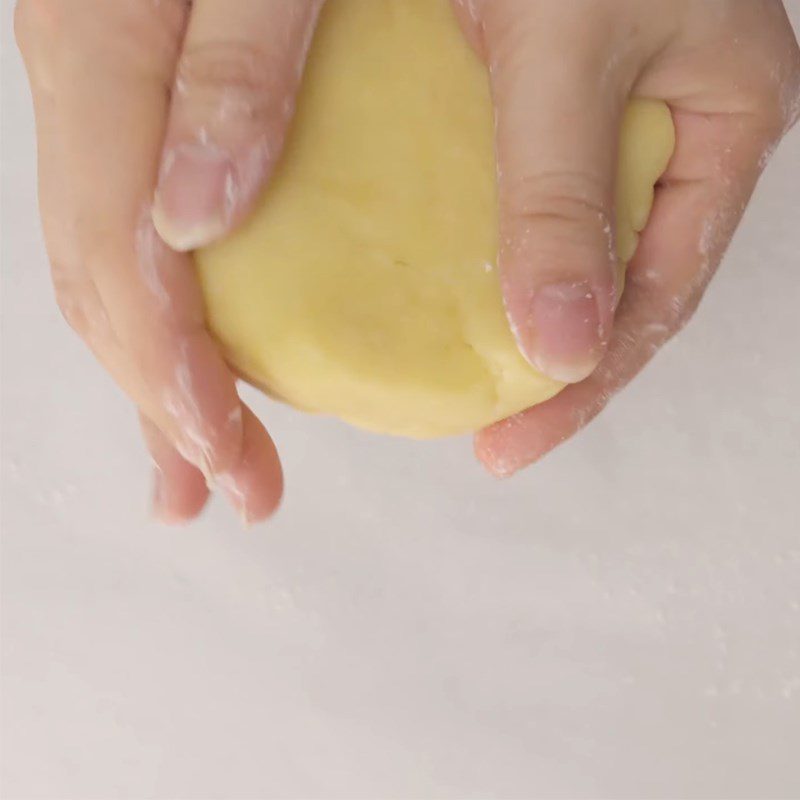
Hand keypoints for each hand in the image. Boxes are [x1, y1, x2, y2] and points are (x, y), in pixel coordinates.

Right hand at [15, 0, 324, 522]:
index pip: (116, 252)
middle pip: (104, 283)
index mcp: (103, 42)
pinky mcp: (144, 97)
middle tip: (233, 488)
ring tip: (204, 461)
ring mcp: (109, 95)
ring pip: (114, 267)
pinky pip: (139, 225)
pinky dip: (169, 310)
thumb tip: (185, 216)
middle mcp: (87, 80)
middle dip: (166, 401)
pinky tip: (204, 354)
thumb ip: (228, 55)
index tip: (227, 452)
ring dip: (159, 377)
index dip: (167, 368)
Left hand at [452, 0, 799, 475]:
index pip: (656, 296)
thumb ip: (559, 194)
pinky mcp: (548, 101)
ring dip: (523, 324)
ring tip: (466, 392)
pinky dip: (488, 259)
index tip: (511, 444)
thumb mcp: (569, 46)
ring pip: (576, 255)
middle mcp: (677, 133)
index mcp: (725, 125)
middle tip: (489, 437)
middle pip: (620, 291)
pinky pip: (523, 204)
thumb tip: (561, 346)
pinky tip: (441, 291)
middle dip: (558, 371)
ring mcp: (615, 120)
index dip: (587, 381)